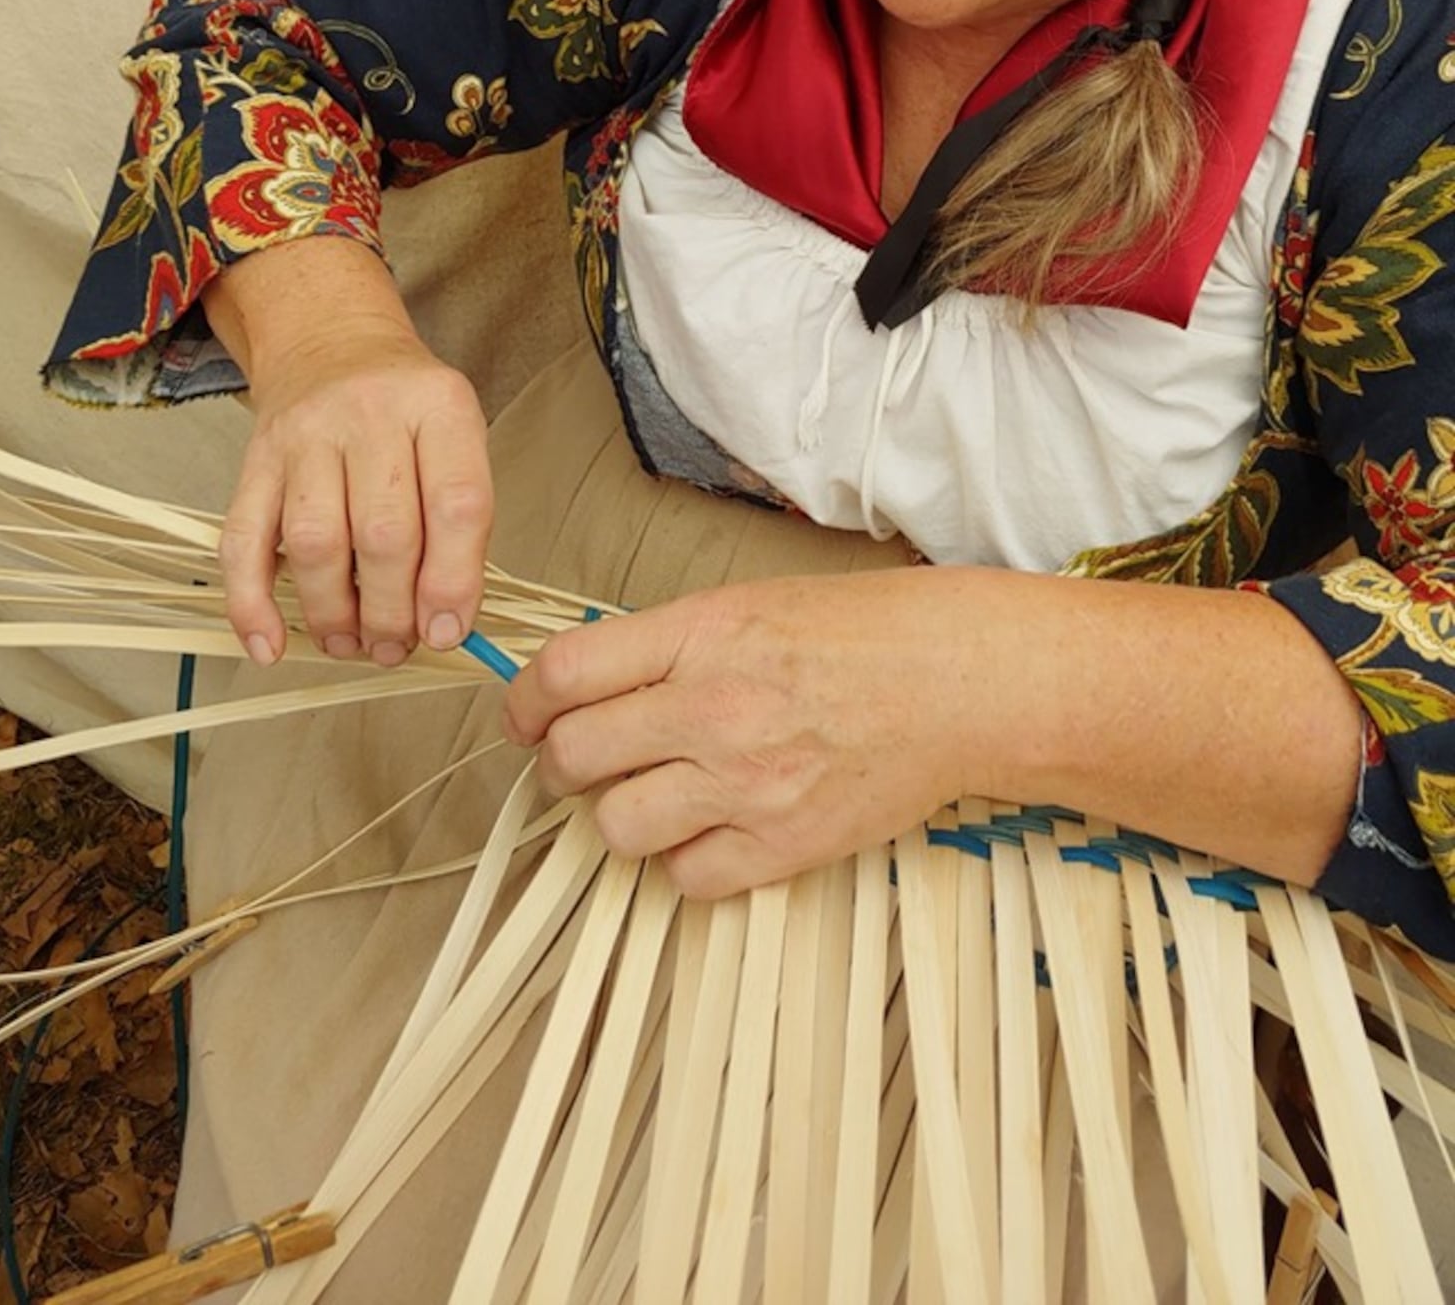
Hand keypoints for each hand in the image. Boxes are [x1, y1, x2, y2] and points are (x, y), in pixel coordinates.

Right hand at [207, 243, 491, 667]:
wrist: (330, 341)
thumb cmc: (404, 407)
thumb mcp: (456, 435)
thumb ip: (458, 521)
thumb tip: (444, 623)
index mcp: (439, 406)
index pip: (457, 503)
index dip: (454, 581)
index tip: (449, 632)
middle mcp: (371, 414)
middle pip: (384, 533)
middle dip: (393, 611)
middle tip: (398, 646)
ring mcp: (306, 436)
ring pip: (316, 543)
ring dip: (334, 614)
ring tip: (353, 644)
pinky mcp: (255, 462)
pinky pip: (244, 541)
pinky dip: (252, 603)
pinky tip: (271, 645)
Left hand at [502, 574, 973, 897]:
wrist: (957, 683)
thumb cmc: (862, 633)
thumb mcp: (748, 604)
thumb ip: (667, 645)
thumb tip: (588, 686)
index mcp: (699, 634)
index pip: (563, 675)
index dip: (524, 703)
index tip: (525, 717)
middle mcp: (711, 709)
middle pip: (574, 756)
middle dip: (560, 764)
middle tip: (579, 762)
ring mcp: (746, 784)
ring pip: (617, 827)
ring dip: (619, 816)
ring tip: (650, 797)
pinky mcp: (782, 846)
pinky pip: (686, 877)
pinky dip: (684, 861)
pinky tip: (708, 829)